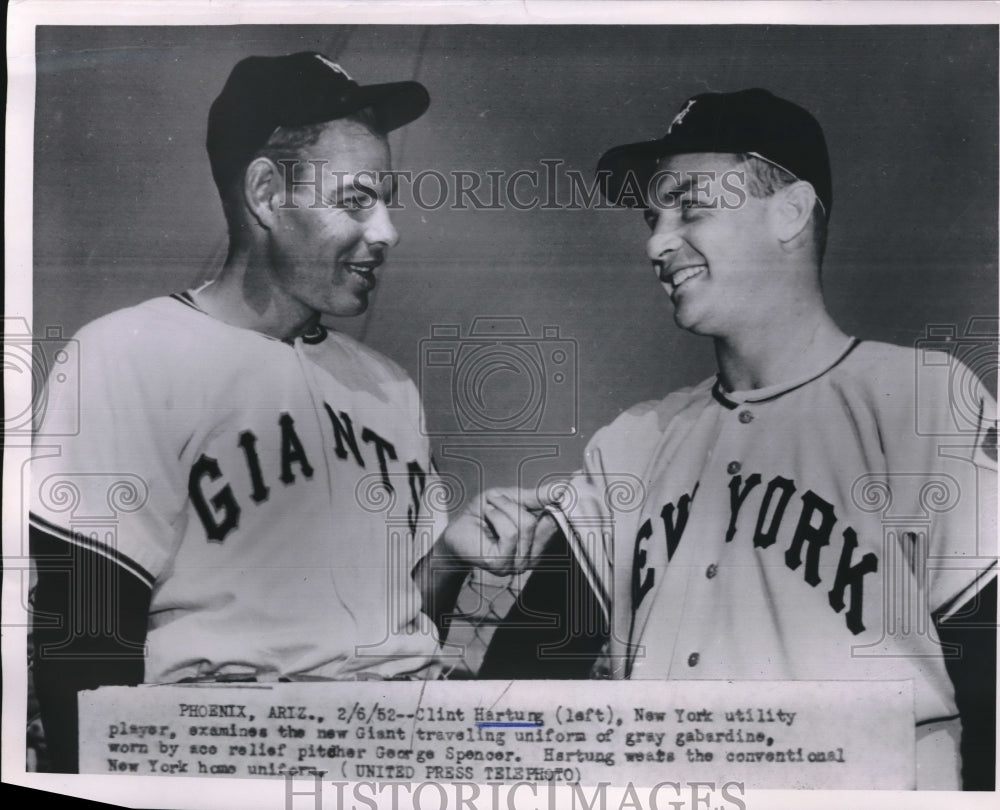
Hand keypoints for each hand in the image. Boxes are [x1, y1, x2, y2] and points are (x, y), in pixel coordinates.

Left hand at [440, 486, 558, 575]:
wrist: (455, 528)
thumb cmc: (481, 515)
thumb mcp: (512, 499)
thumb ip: (537, 496)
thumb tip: (562, 487)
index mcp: (537, 544)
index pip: (559, 521)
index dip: (563, 503)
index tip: (569, 485)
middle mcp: (531, 558)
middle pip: (545, 520)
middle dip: (518, 503)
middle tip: (498, 501)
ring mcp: (517, 564)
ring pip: (526, 525)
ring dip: (504, 508)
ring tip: (490, 510)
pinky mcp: (501, 564)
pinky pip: (510, 533)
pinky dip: (497, 517)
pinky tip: (488, 517)